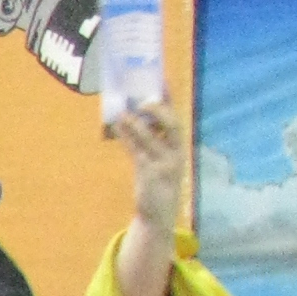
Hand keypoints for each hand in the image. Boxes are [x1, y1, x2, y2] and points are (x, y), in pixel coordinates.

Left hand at [113, 99, 185, 239]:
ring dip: (138, 124)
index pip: (176, 117)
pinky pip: (137, 152)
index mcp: (179, 146)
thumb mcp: (156, 159)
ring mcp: (164, 164)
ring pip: (153, 139)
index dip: (169, 99)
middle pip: (173, 126)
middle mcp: (176, 152)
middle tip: (142, 100)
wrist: (159, 215)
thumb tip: (129, 116)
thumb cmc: (157, 183)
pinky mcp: (150, 174)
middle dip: (160, 110)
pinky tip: (117, 126)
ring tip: (123, 112)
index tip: (161, 80)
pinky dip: (127, 137)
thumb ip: (147, 140)